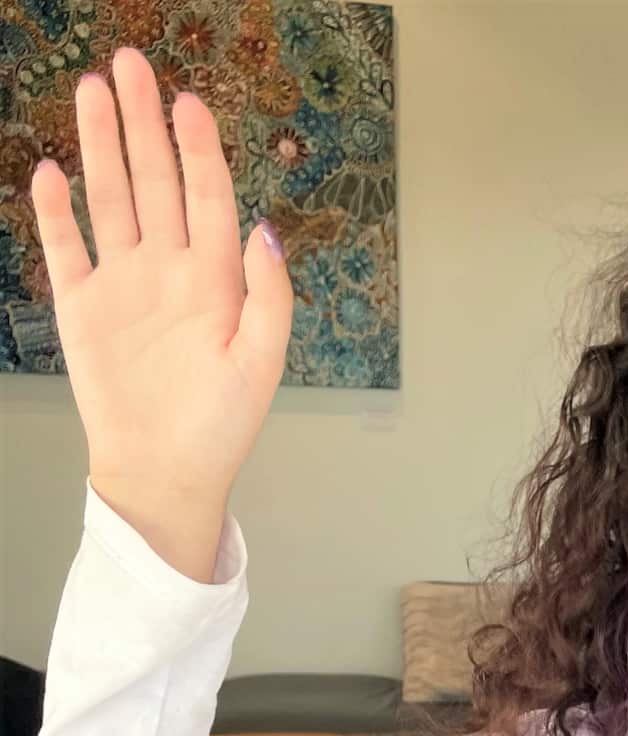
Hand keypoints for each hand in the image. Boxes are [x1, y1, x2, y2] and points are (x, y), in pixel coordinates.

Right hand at [28, 47, 292, 507]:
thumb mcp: (261, 363)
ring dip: (103, 146)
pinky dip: (56, 211)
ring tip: (94, 90)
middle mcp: (170, 272)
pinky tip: (52, 171)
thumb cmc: (220, 428)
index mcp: (217, 283)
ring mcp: (124, 285)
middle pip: (156, 183)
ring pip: (111, 200)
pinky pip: (66, 248)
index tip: (190, 102)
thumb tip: (265, 228)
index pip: (208, 200)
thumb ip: (268, 296)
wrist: (164, 475)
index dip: (199, 151)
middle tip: (132, 63)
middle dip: (146, 123)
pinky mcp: (83, 308)